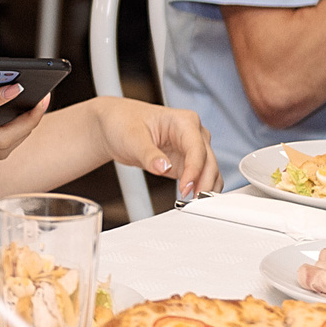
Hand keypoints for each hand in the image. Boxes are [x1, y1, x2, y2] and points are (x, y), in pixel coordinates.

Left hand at [92, 97, 221, 202]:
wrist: (115, 126)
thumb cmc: (124, 123)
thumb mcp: (132, 138)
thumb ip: (149, 154)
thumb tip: (164, 167)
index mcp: (184, 121)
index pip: (196, 148)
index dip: (194, 170)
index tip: (185, 188)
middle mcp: (193, 134)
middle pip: (208, 161)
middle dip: (204, 183)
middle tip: (194, 202)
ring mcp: (192, 149)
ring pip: (210, 171)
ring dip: (206, 188)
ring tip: (194, 204)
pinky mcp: (186, 163)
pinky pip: (201, 178)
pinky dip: (200, 189)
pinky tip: (193, 201)